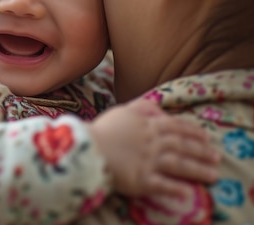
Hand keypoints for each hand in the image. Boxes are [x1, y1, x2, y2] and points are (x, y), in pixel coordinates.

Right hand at [88, 99, 219, 197]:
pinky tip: (187, 192)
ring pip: (179, 165)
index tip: (207, 137)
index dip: (194, 132)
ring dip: (198, 170)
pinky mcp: (141, 180)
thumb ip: (142, 107)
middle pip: (183, 146)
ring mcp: (149, 161)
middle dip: (202, 152)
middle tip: (216, 157)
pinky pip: (163, 186)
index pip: (177, 127)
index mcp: (148, 126)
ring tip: (212, 175)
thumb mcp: (122, 111)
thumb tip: (158, 108)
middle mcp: (153, 143)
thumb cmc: (101, 129)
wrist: (84, 148)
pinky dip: (176, 189)